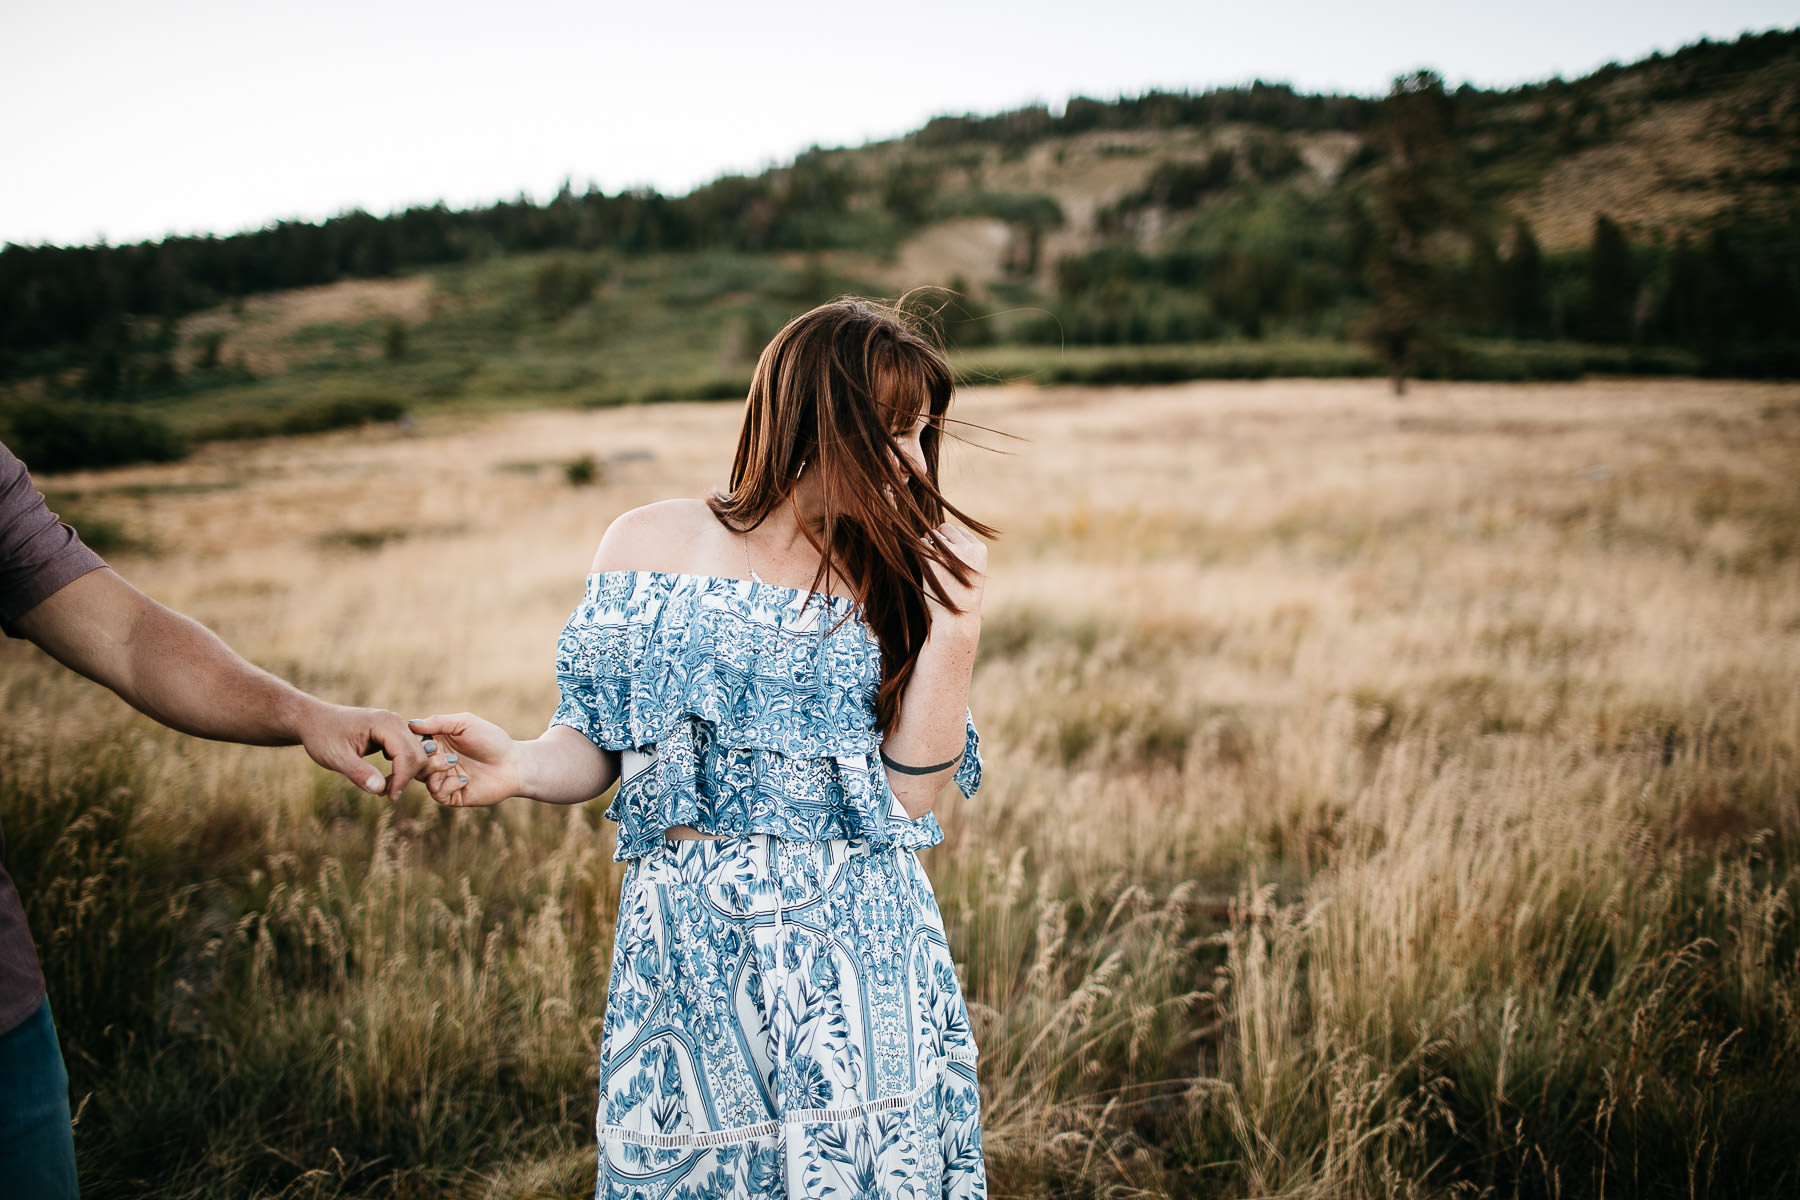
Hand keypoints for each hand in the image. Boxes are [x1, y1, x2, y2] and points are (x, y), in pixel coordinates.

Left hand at [296, 703, 428, 800]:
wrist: (313, 720)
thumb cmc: (322, 736)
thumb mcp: (336, 757)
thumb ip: (359, 773)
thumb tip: (380, 789)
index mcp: (385, 723)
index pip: (407, 755)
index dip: (401, 779)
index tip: (389, 797)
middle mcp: (395, 721)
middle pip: (417, 755)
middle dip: (405, 778)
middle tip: (384, 794)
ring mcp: (396, 726)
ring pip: (416, 755)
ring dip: (404, 775)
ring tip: (382, 787)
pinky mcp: (393, 733)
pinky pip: (408, 754)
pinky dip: (401, 769)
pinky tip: (384, 778)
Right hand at [408, 713, 522, 806]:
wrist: (514, 764)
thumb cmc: (492, 740)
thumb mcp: (465, 723)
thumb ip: (439, 722)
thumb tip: (411, 724)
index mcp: (437, 741)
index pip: (412, 742)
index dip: (414, 742)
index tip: (428, 739)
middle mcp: (437, 760)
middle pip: (413, 761)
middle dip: (423, 756)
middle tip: (438, 751)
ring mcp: (444, 778)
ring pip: (421, 777)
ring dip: (434, 769)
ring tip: (453, 762)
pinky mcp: (453, 795)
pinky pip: (437, 794)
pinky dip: (446, 786)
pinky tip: (464, 779)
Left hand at [924, 524, 985, 622]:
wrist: (956, 617)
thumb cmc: (962, 596)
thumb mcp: (972, 571)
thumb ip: (965, 552)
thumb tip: (942, 532)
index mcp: (979, 549)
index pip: (960, 531)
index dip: (951, 540)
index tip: (948, 554)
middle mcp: (966, 548)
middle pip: (946, 528)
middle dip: (939, 537)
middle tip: (936, 555)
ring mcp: (949, 553)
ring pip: (932, 534)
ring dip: (928, 543)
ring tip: (931, 562)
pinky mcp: (931, 560)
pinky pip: (921, 543)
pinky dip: (919, 549)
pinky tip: (923, 563)